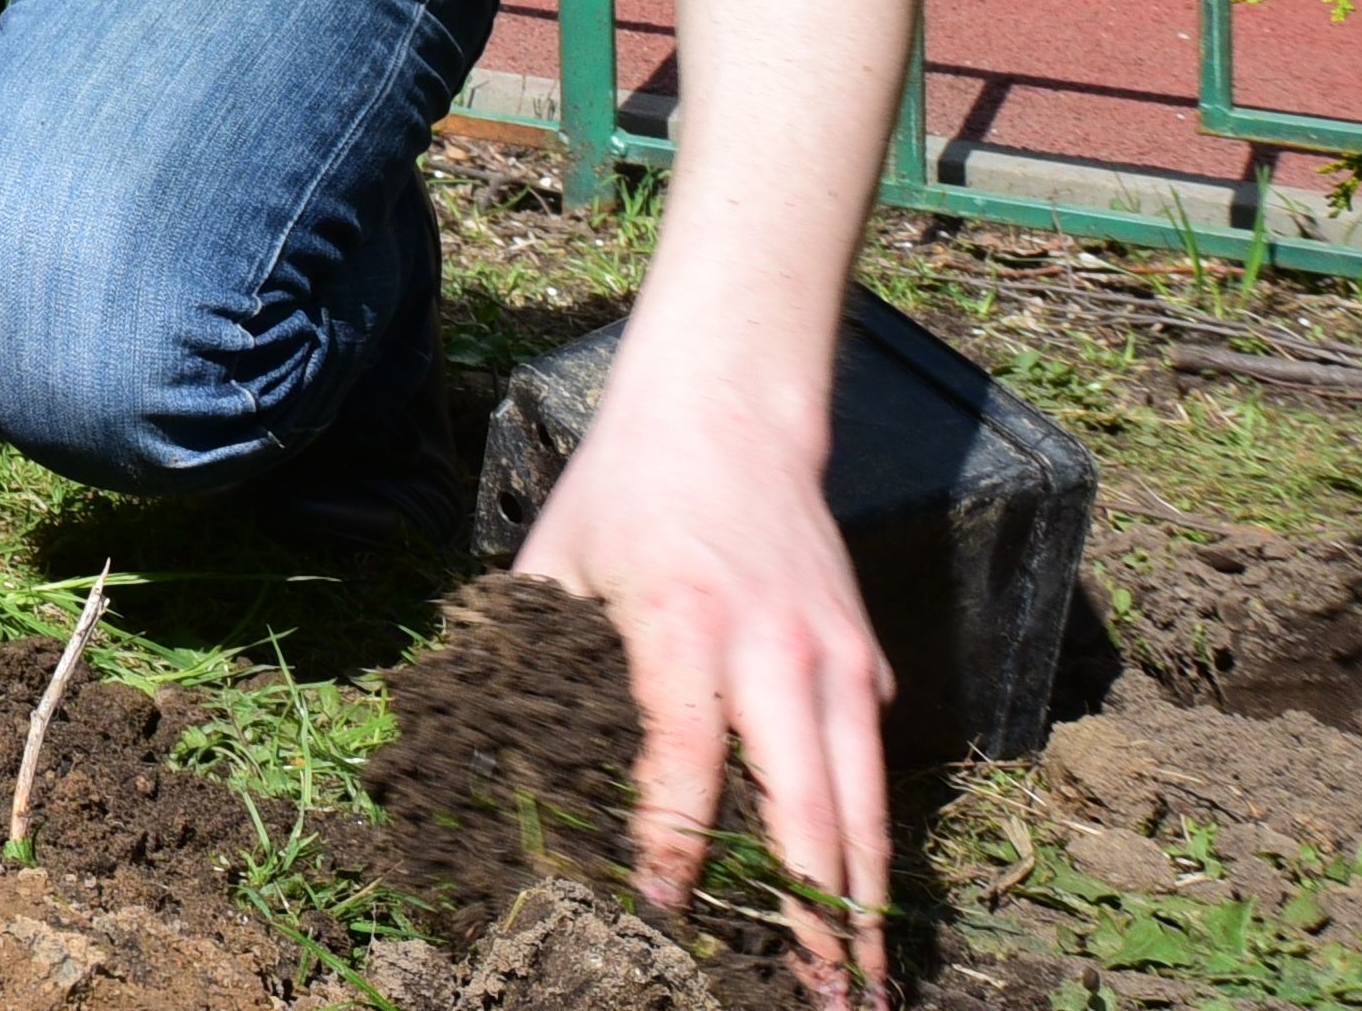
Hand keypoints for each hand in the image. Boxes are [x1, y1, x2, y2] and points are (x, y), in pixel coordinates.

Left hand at [509, 363, 892, 1002]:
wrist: (730, 409)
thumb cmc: (627, 487)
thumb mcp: (556, 557)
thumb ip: (532, 651)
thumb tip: (488, 749)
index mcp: (686, 619)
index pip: (687, 750)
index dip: (675, 835)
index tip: (661, 906)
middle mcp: (776, 645)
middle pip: (806, 798)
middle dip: (813, 907)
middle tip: (816, 993)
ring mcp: (834, 655)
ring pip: (862, 800)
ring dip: (866, 900)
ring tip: (865, 986)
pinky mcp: (865, 662)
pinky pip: (873, 769)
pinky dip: (873, 842)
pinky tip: (866, 907)